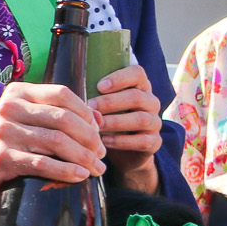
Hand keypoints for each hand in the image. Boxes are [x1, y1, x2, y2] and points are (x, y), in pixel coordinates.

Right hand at [0, 82, 102, 203]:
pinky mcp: (1, 157)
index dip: (87, 114)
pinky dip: (66, 171)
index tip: (99, 134)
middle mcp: (9, 107)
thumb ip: (61, 114)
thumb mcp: (31, 119)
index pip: (63, 95)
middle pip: (64, 119)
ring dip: (83, 158)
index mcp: (19, 92)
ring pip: (57, 142)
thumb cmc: (10, 139)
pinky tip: (80, 176)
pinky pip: (42, 164)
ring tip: (96, 169)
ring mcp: (3, 131)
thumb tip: (99, 119)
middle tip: (101, 156)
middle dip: (90, 139)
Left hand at [91, 64, 162, 191]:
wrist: (125, 152)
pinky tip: (105, 142)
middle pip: (137, 96)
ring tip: (97, 126)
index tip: (99, 86)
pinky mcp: (155, 142)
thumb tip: (71, 89)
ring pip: (141, 119)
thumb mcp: (104, 104)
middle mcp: (151, 102)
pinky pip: (142, 140)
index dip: (119, 78)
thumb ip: (95, 94)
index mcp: (140, 86)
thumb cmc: (109, 120)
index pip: (137, 73)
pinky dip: (122, 141)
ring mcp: (155, 122)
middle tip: (90, 108)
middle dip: (111, 102)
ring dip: (116, 122)